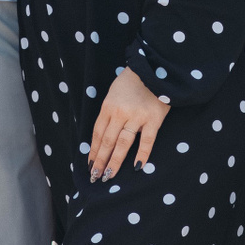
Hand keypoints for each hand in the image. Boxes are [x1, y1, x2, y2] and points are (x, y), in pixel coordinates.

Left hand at [87, 67, 168, 181]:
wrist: (154, 68)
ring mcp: (137, 117)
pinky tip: (136, 168)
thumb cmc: (132, 81)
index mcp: (108, 106)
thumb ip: (109, 113)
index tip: (90, 165)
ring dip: (115, 161)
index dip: (94, 151)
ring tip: (108, 176)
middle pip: (107, 141)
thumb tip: (103, 137)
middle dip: (100, 161)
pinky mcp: (153, 119)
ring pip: (123, 144)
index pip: (98, 133)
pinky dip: (142, 154)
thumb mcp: (113, 93)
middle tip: (95, 177)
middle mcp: (120, 113)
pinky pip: (146, 140)